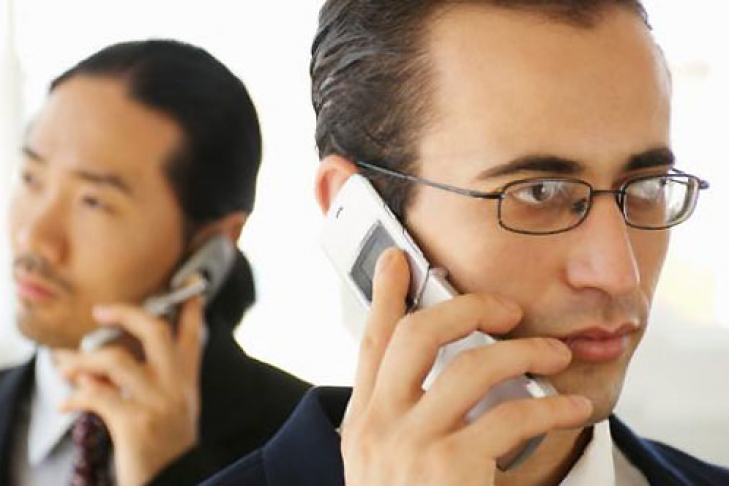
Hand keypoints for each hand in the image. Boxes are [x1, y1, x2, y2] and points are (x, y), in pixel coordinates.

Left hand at [57, 295, 203, 485]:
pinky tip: (65, 403)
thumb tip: (93, 363)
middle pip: (154, 330)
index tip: (190, 282)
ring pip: (115, 359)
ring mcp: (157, 402)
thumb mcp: (169, 408)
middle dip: (125, 313)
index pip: (193, 332)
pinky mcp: (135, 422)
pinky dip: (75, 395)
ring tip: (64, 366)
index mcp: (188, 379)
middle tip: (101, 312)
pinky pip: (96, 394)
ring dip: (82, 360)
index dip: (190, 305)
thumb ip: (140, 381)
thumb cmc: (165, 446)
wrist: (174, 482)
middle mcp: (176, 385)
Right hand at [340, 248, 592, 485]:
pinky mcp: (452, 469)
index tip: (398, 258)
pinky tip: (571, 407)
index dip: (385, 295)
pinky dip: (550, 406)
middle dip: (467, 308)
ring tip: (554, 354)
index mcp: (363, 421)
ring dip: (524, 352)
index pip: (371, 342)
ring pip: (471, 366)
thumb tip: (433, 373)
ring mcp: (411, 447)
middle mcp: (379, 426)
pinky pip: (511, 416)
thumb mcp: (384, 463)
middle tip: (505, 308)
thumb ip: (399, 417)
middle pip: (419, 335)